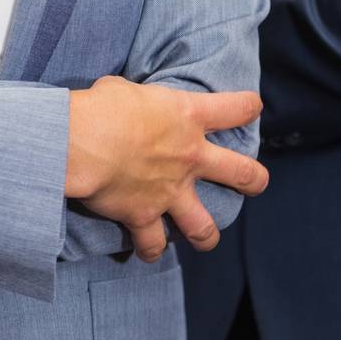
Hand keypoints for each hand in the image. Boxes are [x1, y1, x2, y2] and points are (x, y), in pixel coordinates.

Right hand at [65, 76, 267, 263]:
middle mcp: (189, 156)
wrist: (84, 142)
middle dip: (254, 180)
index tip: (253, 106)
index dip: (247, 107)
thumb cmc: (103, 106)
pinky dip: (150, 249)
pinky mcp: (145, 216)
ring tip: (207, 238)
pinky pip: (153, 243)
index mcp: (188, 116)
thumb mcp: (125, 88)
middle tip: (256, 182)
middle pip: (242, 173)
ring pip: (204, 225)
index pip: (234, 108)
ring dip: (207, 234)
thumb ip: (137, 100)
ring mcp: (171, 191)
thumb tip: (125, 103)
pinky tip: (149, 251)